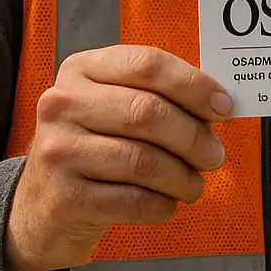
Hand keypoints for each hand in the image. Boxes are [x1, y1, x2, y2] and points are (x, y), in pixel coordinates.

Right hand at [5, 46, 232, 270]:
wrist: (45, 206)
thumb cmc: (98, 148)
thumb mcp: (118, 108)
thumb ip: (164, 98)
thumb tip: (222, 105)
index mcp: (83, 70)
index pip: (148, 64)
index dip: (194, 85)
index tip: (224, 107)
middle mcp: (62, 104)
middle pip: (149, 112)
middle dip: (194, 137)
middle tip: (214, 155)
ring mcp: (57, 150)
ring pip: (143, 161)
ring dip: (183, 177)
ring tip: (193, 184)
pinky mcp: (63, 197)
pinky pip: (132, 200)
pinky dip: (162, 204)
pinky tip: (166, 203)